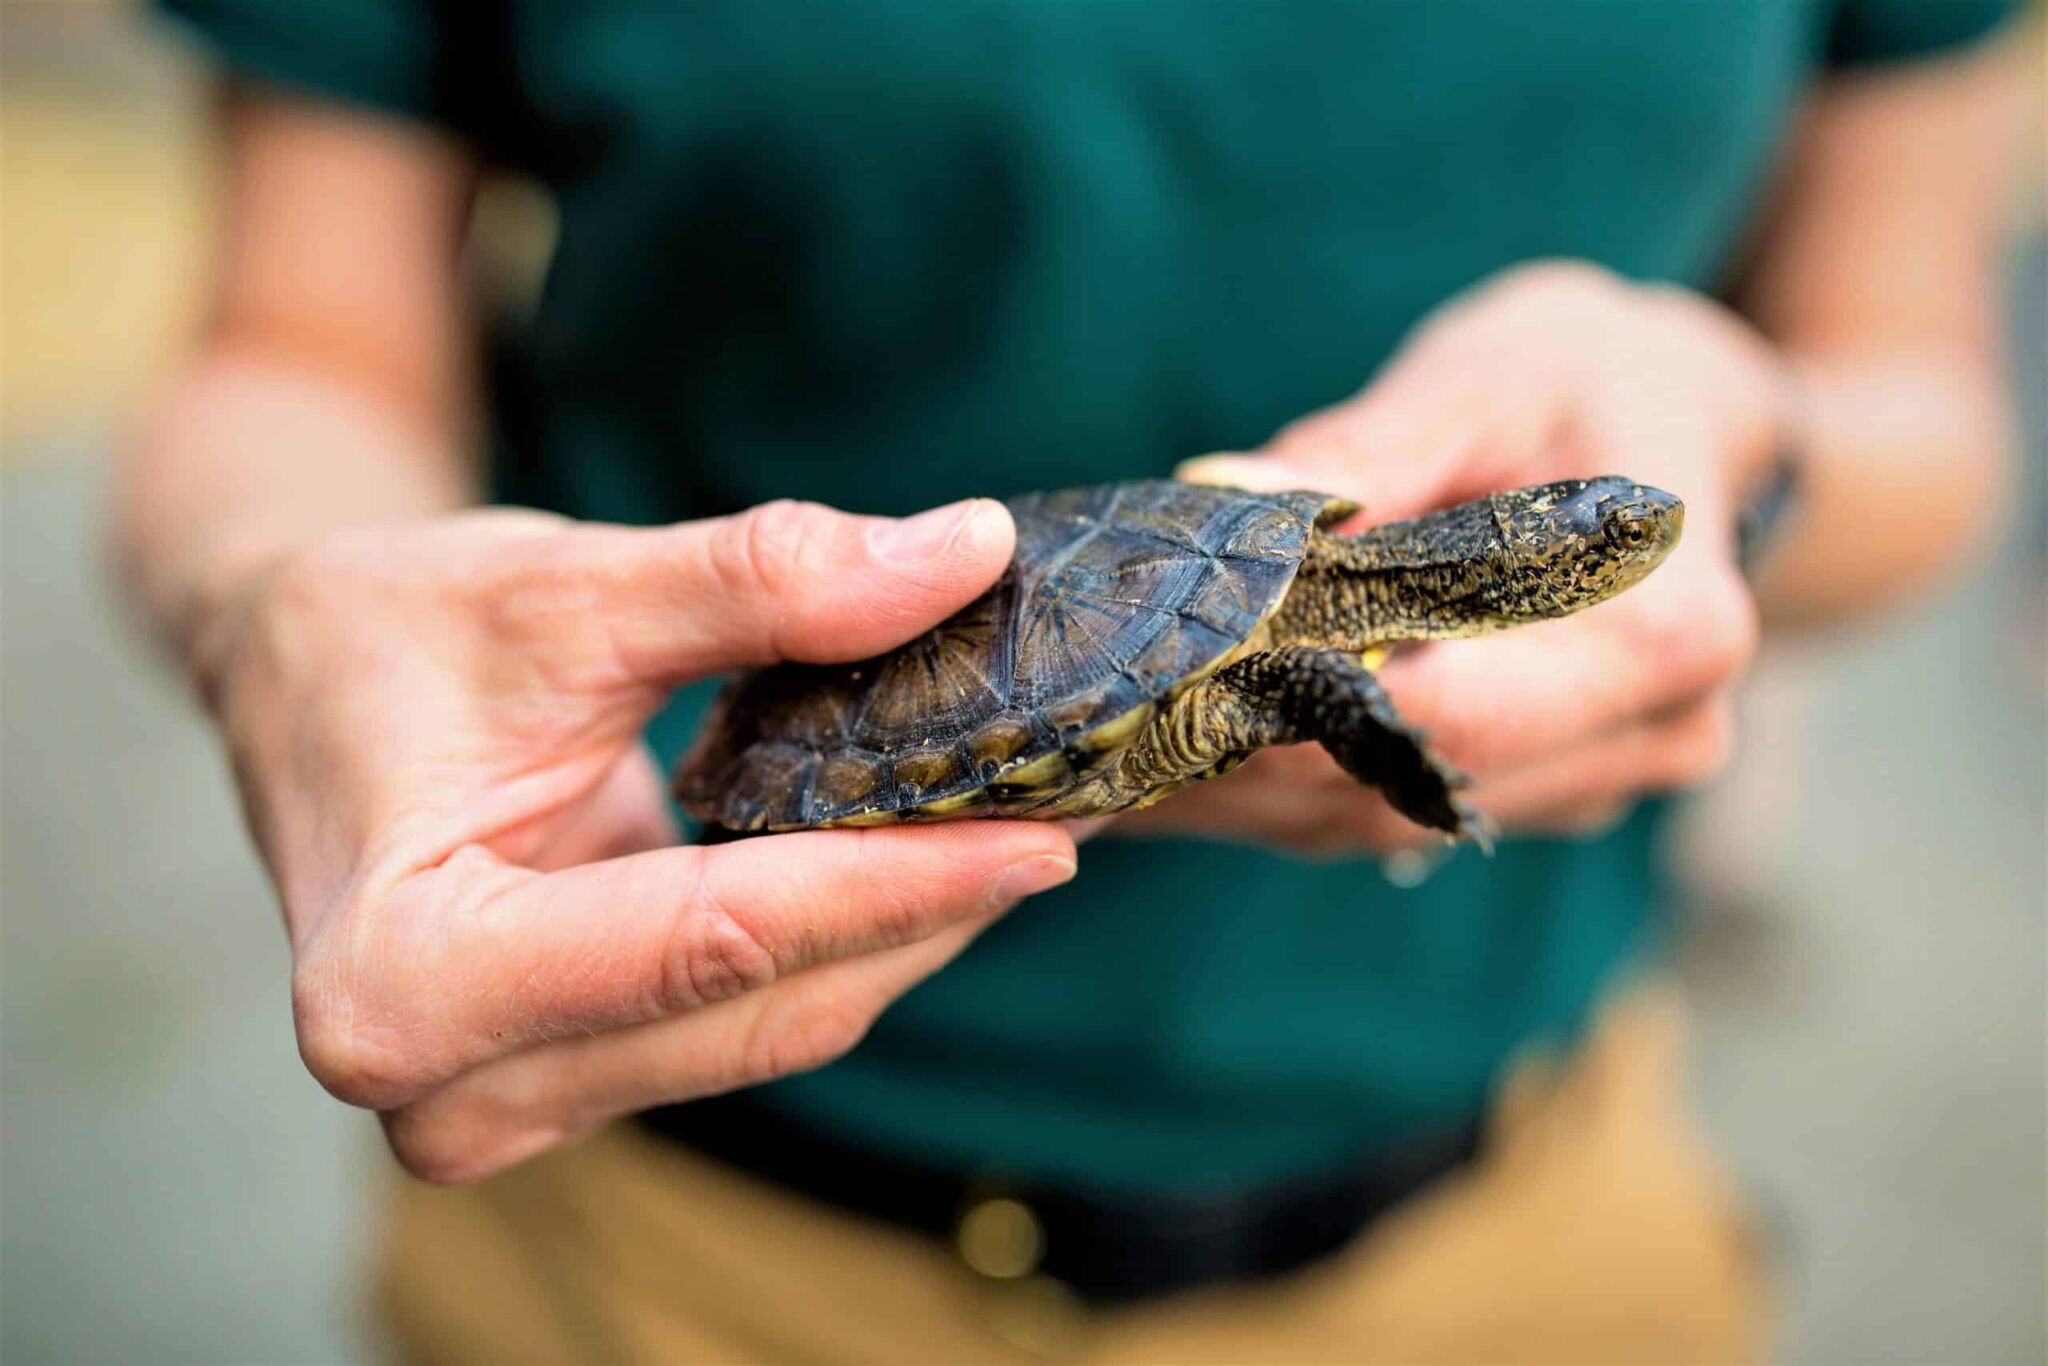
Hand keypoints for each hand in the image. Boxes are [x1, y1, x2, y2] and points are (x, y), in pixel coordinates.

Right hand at [201, 497, 1076, 1181]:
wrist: (297, 681)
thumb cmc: (387, 632)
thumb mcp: (560, 585)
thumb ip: (757, 580)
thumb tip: (965, 553)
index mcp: (403, 976)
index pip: (708, 941)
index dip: (893, 886)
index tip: (1046, 833)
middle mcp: (447, 1084)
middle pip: (758, 1009)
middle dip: (924, 912)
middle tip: (1070, 810)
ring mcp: (510, 1099)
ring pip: (772, 1029)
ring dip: (903, 932)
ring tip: (1025, 824)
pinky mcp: (567, 1077)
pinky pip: (747, 1018)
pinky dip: (844, 938)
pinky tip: (931, 859)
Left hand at [1125, 261, 1779, 852]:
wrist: (1678, 430)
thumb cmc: (1581, 383)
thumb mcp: (1486, 378)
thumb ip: (1371, 445)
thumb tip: (1230, 492)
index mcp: (1670, 629)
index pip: (1461, 711)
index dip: (1305, 708)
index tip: (1167, 686)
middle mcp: (1655, 733)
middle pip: (1409, 783)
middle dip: (1245, 761)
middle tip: (1093, 735)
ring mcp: (1599, 780)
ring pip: (1385, 823)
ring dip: (1240, 797)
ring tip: (1099, 759)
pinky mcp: (1539, 796)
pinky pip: (1391, 815)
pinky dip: (1275, 794)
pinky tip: (1163, 764)